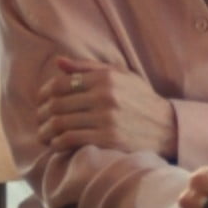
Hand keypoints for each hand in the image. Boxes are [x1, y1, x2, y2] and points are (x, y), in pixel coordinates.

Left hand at [36, 55, 173, 155]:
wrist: (168, 128)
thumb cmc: (141, 100)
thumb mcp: (121, 75)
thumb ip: (88, 68)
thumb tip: (58, 62)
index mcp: (105, 78)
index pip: (60, 84)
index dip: (44, 94)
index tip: (41, 103)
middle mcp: (105, 96)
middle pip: (57, 104)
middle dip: (42, 115)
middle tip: (39, 122)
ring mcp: (106, 118)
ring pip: (61, 123)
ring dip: (46, 131)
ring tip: (43, 136)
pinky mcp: (108, 139)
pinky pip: (71, 140)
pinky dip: (58, 143)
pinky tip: (56, 145)